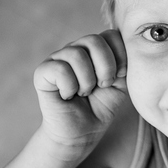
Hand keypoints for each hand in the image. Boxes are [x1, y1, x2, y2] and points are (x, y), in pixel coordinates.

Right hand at [33, 30, 127, 156]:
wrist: (82, 132)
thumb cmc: (101, 107)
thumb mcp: (121, 83)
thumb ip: (124, 62)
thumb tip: (125, 43)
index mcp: (95, 50)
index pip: (110, 35)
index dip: (120, 56)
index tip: (119, 76)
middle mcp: (75, 49)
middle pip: (94, 40)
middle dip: (106, 67)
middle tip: (103, 85)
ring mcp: (57, 58)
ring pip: (76, 54)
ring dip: (87, 80)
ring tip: (84, 93)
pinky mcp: (42, 72)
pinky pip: (59, 68)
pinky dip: (70, 87)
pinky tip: (68, 95)